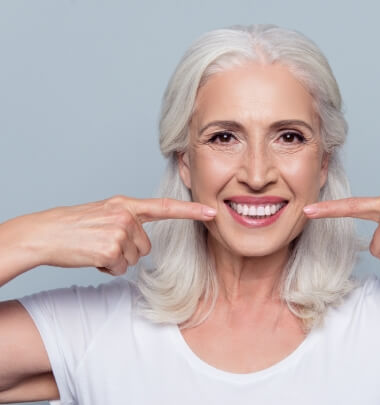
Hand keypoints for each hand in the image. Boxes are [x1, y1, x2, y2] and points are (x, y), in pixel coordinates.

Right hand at [27, 195, 216, 274]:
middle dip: (128, 250)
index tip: (211, 211)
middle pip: (146, 246)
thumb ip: (129, 219)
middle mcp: (126, 215)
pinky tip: (92, 256)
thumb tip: (144, 241)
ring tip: (95, 248)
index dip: (190, 211)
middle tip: (103, 242)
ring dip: (117, 260)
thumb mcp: (105, 212)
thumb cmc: (75, 225)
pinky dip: (107, 268)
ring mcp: (120, 232)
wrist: (46, 233)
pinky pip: (120, 268)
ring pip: (134, 259)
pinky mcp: (111, 249)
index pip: (165, 207)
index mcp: (126, 204)